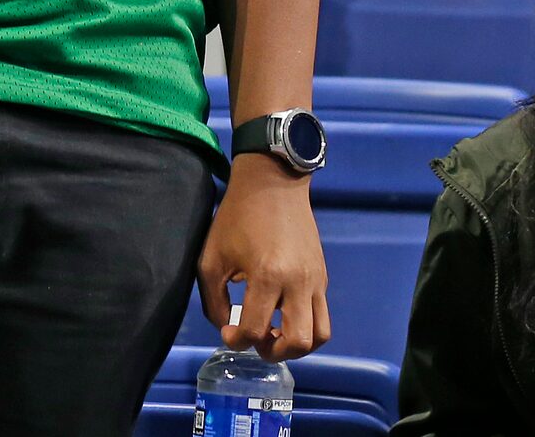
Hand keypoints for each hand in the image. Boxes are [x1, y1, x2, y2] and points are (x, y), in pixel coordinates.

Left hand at [198, 157, 329, 362]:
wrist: (273, 182)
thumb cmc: (237, 217)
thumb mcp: (212, 257)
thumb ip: (213, 300)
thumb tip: (227, 327)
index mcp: (267, 275)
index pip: (255, 330)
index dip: (237, 340)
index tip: (228, 332)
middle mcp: (298, 282)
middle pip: (298, 342)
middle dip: (274, 351)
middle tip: (257, 341)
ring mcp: (316, 280)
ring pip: (320, 335)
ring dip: (297, 345)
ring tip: (275, 334)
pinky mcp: (322, 276)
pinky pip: (323, 315)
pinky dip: (306, 326)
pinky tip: (283, 315)